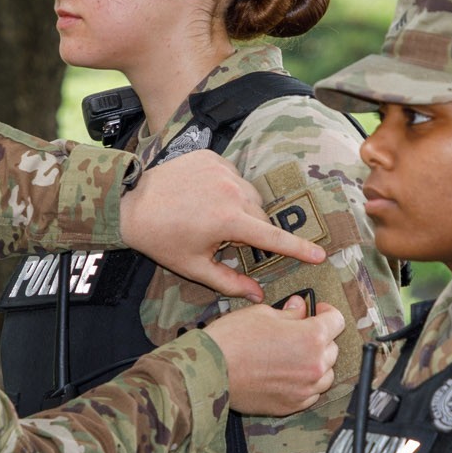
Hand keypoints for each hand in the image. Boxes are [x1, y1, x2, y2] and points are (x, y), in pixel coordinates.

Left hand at [120, 150, 326, 301]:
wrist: (130, 202)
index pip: (274, 238)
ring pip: (250, 196)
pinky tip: (204, 198)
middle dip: (252, 231)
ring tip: (211, 217)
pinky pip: (234, 176)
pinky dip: (227, 189)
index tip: (321, 254)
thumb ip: (229, 282)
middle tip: (226, 240)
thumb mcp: (194, 267)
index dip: (299, 249)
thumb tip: (259, 295)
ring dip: (241, 209)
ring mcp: (223, 170)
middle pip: (261, 217)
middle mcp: (233, 191)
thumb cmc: (161, 239)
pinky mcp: (214, 157)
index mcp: (229, 220)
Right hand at [204, 297, 342, 415]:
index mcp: (311, 337)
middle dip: (321, 338)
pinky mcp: (291, 405)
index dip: (326, 312)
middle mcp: (314, 365)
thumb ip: (289, 313)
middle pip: (332, 349)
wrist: (210, 372)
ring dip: (317, 363)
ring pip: (326, 375)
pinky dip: (306, 384)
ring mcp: (304, 389)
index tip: (316, 311)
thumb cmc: (233, 340)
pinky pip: (311, 395)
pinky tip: (289, 375)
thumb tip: (300, 307)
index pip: (336, 321)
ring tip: (297, 356)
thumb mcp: (262, 314)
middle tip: (300, 332)